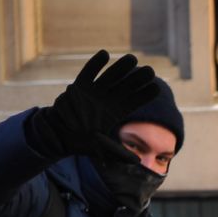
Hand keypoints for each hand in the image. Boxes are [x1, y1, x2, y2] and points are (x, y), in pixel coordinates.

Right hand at [28, 50, 157, 160]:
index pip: (133, 102)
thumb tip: (137, 162)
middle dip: (137, 79)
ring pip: (110, 77)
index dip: (144, 95)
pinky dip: (95, 64)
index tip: (156, 88)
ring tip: (132, 58)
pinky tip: (104, 54)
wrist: (61, 135)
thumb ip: (119, 153)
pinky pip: (88, 73)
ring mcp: (94, 92)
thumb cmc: (84, 142)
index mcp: (116, 112)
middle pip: (125, 86)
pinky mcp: (79, 87)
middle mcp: (107, 100)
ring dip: (120, 68)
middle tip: (150, 71)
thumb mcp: (103, 149)